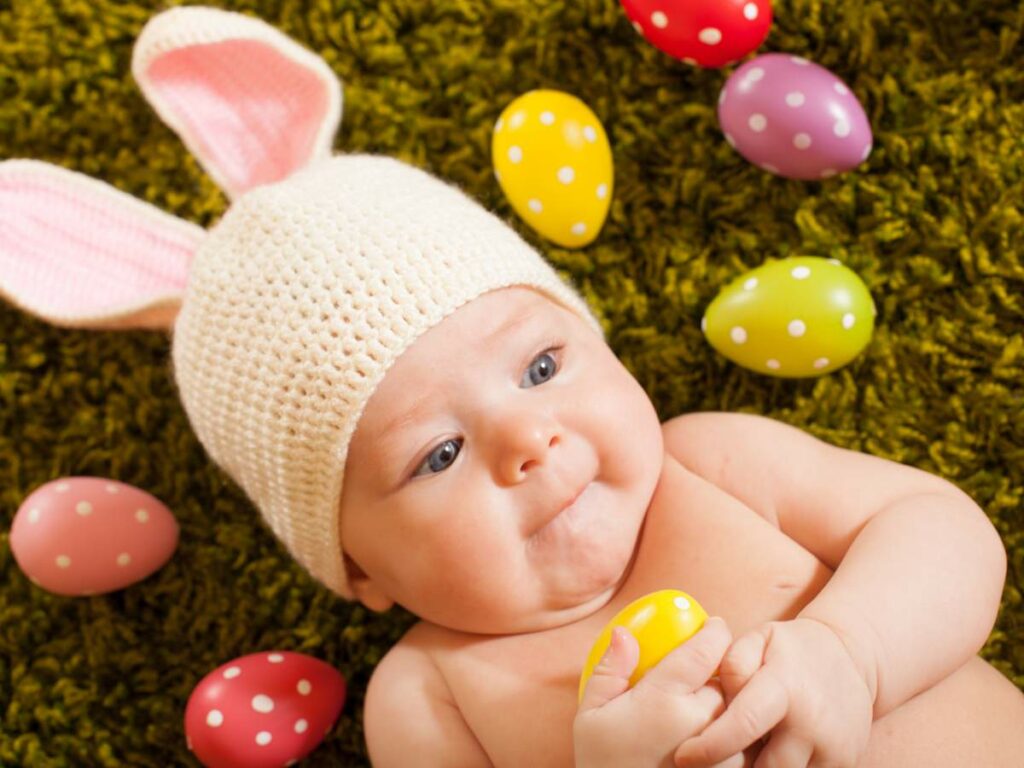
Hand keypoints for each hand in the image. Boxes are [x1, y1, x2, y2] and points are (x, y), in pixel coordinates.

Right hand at [575, 617, 744, 767]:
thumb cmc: (603, 766)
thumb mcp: (591, 717)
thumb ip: (609, 671)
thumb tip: (625, 633)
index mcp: (663, 699)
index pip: (705, 649)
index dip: (714, 631)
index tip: (713, 626)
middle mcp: (698, 722)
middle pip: (727, 680)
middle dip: (719, 676)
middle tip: (703, 679)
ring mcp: (720, 754)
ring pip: (739, 714)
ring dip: (729, 710)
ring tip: (706, 716)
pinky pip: (743, 748)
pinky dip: (735, 742)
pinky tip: (714, 745)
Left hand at [673, 618, 873, 767]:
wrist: (851, 658)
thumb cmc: (792, 650)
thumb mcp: (759, 639)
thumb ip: (731, 663)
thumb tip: (719, 696)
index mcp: (785, 687)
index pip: (744, 725)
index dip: (709, 746)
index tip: (684, 755)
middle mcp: (813, 723)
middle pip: (763, 767)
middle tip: (717, 756)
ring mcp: (833, 749)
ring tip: (745, 751)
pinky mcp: (844, 765)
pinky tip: (767, 755)